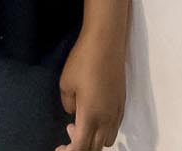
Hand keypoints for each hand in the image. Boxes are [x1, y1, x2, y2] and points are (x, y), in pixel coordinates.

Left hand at [56, 30, 124, 150]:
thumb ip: (68, 105)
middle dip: (80, 147)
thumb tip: (74, 113)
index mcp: (91, 116)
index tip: (59, 147)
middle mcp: (107, 118)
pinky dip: (103, 129)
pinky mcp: (122, 102)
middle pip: (96, 148)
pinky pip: (114, 127)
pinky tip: (93, 113)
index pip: (81, 148)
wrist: (106, 41)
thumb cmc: (83, 61)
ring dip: (93, 139)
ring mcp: (117, 111)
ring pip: (107, 139)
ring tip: (81, 122)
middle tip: (68, 131)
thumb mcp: (65, 84)